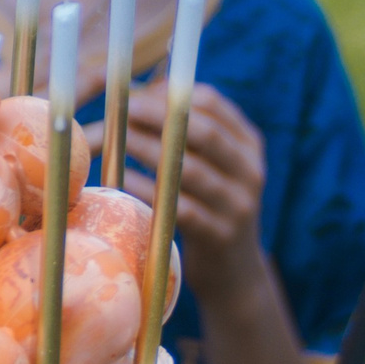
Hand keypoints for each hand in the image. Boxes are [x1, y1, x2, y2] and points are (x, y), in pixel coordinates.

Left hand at [119, 81, 265, 272]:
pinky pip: (180, 207)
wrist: (234, 272)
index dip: (172, 93)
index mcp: (248, 145)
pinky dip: (148, 190)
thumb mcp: (212, 166)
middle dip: (158, 115)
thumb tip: (141, 92)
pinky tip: (123, 182)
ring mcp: (237, 204)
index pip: (213, 103)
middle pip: (203, 131)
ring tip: (114, 139)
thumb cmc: (208, 206)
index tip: (136, 92)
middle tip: (122, 108)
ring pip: (189, 168)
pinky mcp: (219, 235)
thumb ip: (187, 133)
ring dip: (146, 149)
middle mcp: (250, 170)